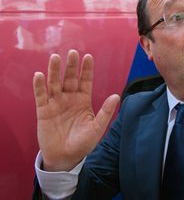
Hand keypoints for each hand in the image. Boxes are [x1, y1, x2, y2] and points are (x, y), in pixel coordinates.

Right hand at [33, 50, 119, 171]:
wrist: (65, 157)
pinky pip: (41, 96)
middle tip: (73, 52)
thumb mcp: (97, 127)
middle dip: (72, 66)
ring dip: (54, 71)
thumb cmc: (83, 143)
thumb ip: (106, 112)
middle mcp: (69, 98)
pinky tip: (39, 75)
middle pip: (70, 78)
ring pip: (55, 83)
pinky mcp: (43, 110)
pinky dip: (39, 86)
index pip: (85, 81)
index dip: (86, 70)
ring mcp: (56, 103)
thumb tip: (117, 96)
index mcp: (83, 100)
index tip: (88, 56)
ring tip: (55, 58)